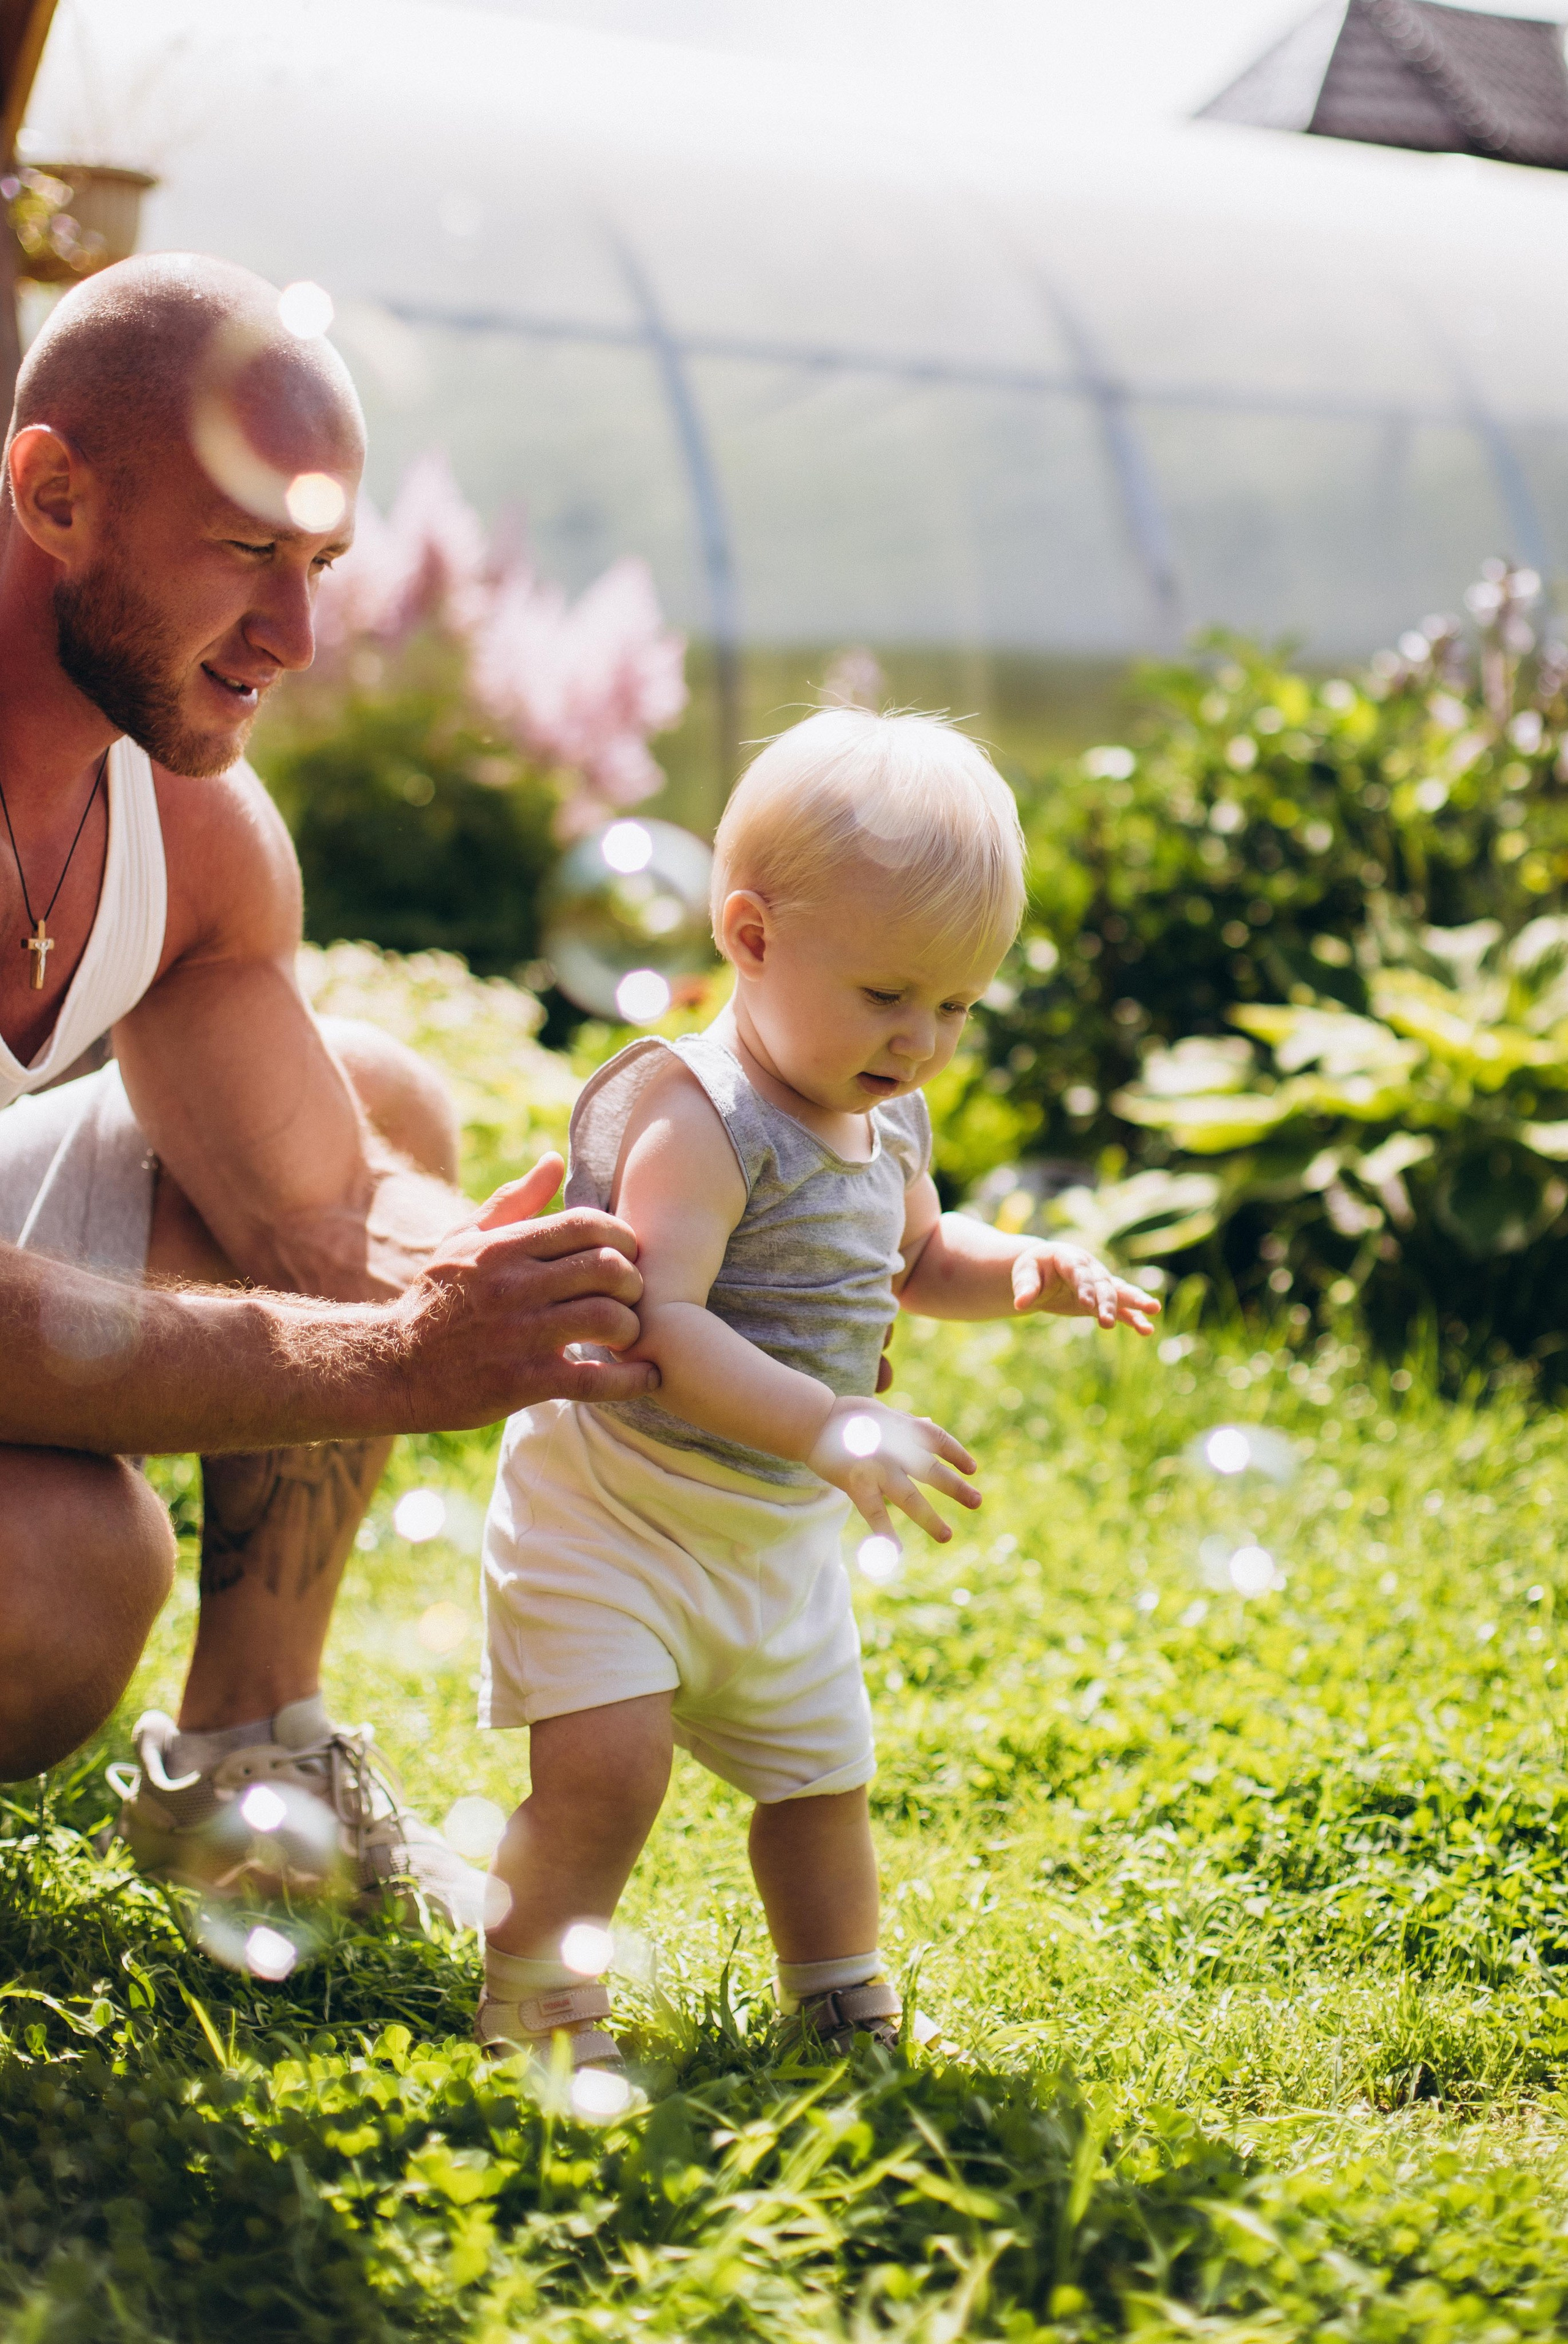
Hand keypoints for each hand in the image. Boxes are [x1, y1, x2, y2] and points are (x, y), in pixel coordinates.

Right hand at [389, 1154, 658, 1429]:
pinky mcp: (522, 1382)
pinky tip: (646, 1377)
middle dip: (634, 1282)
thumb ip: (515, 1201)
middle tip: (631, 1296)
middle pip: (607, 1268)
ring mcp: (520, 1335)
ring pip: (608, 1319)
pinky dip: (631, 1379)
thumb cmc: (438, 1296)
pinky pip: (594, 1380)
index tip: (627, 1255)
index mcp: (505, 1247)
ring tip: (627, 1334)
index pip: (588, 1225)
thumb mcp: (465, 1238)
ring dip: (631, 1328)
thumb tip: (555, 1159)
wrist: (394, 1364)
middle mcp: (515, 1285)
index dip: (623, 1237)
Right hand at [807, 1395, 979, 1549]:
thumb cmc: (848, 1418)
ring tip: (947, 1536)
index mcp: (902, 1429)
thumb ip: (908, 1423)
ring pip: (908, 1498)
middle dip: (955, 1487)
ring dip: (929, 1518)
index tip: (972, 1468)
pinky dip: (884, 1533)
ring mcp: (877, 1468)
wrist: (813, 1421)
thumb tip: (930, 1425)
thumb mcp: (883, 1414)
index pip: (939, 1440)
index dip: (956, 1453)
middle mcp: (895, 1449)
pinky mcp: (857, 1484)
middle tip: (978, 1501)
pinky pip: (874, 1513)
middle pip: (931, 1470)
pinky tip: (896, 1552)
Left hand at [1011, 1242, 1159, 1333]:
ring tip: (1153, 1310)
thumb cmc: (1034, 1269)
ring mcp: (1100, 1284)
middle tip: (1107, 1321)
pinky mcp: (1103, 1300)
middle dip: (1106, 1302)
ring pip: (1119, 1293)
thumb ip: (1025, 1287)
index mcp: (1070, 1258)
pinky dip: (1133, 1318)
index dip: (1084, 1288)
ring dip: (1135, 1302)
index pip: (1079, 1274)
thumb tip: (1020, 1304)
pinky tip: (1147, 1329)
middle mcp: (1090, 1269)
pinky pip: (1122, 1308)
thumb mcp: (1024, 1273)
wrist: (1045, 1271)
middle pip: (1102, 1285)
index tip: (1087, 1305)